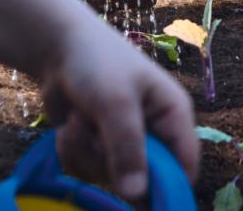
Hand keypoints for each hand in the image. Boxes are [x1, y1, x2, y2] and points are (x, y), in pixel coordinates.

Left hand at [42, 20, 198, 200]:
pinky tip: (68, 127)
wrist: (58, 47)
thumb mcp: (115, 103)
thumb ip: (128, 148)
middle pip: (142, 179)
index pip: (184, 167)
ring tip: (77, 122)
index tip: (136, 199)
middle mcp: (154, 132)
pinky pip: (88, 172)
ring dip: (85, 155)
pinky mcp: (99, 147)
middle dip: (109, 162)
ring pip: (110, 178)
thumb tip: (138, 197)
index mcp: (173, 116)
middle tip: (92, 134)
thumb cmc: (98, 63)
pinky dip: (73, 154)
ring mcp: (125, 141)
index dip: (167, 188)